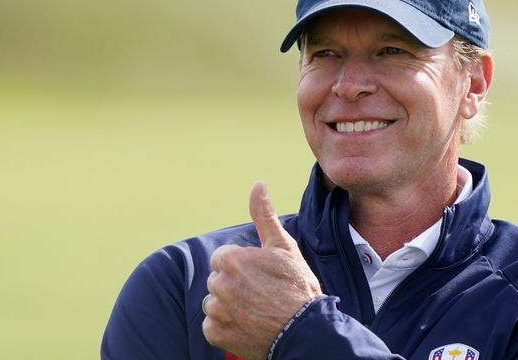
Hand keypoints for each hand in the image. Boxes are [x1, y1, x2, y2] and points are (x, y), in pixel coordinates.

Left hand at [202, 182, 322, 359]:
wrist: (305, 329)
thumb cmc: (297, 286)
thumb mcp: (283, 246)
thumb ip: (264, 215)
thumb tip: (258, 184)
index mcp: (232, 259)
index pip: (223, 258)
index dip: (242, 266)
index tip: (260, 276)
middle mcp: (220, 284)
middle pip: (218, 280)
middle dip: (234, 285)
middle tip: (261, 293)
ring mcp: (217, 311)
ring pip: (214, 302)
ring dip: (229, 306)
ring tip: (255, 310)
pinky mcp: (216, 333)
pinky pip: (212, 326)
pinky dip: (226, 327)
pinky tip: (248, 324)